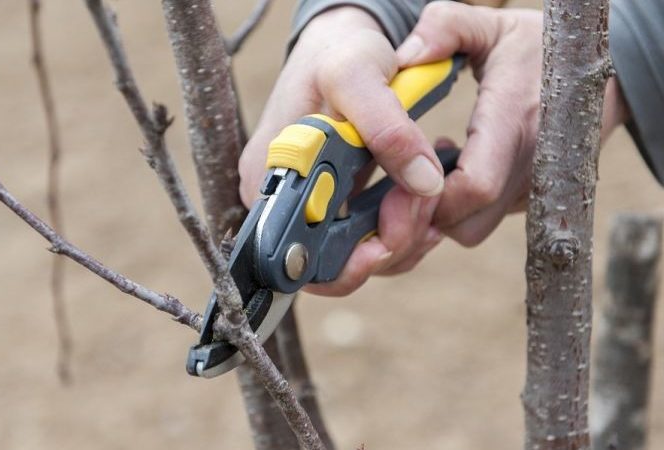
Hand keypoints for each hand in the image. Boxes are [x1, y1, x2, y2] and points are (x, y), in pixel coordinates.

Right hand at [239, 7, 448, 295]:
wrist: (344, 42)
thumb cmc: (338, 52)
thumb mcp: (356, 74)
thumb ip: (386, 127)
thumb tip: (423, 181)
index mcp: (272, 177)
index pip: (297, 255)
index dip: (345, 262)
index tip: (386, 243)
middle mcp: (285, 200)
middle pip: (331, 264)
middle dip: (386, 246)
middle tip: (422, 206)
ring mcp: (313, 203)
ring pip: (356, 255)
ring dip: (402, 236)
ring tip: (428, 196)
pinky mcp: (339, 201)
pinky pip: (369, 235)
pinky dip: (402, 226)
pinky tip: (421, 200)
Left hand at [395, 2, 627, 245]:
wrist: (609, 70)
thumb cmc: (541, 46)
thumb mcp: (492, 25)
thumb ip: (445, 26)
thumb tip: (406, 56)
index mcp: (515, 120)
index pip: (475, 186)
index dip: (430, 195)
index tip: (403, 175)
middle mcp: (531, 163)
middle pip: (468, 225)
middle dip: (426, 213)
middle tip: (406, 177)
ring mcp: (536, 186)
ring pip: (477, 229)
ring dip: (443, 211)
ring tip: (434, 166)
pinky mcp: (534, 197)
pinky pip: (490, 219)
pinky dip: (464, 207)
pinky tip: (457, 167)